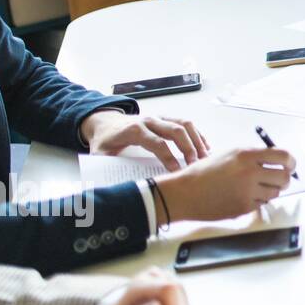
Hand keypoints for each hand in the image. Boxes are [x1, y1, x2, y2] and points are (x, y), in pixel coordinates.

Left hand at [82, 111, 209, 171]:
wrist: (104, 121)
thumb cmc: (105, 140)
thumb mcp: (99, 154)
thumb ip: (107, 168)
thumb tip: (116, 186)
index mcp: (134, 130)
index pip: (157, 143)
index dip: (169, 157)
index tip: (178, 171)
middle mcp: (149, 120)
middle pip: (175, 130)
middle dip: (188, 148)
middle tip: (196, 165)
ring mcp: (159, 117)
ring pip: (184, 123)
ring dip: (197, 140)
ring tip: (205, 156)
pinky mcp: (166, 118)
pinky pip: (186, 123)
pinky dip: (197, 134)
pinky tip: (205, 147)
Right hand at [155, 146, 294, 224]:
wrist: (185, 193)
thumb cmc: (205, 172)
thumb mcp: (230, 154)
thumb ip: (254, 157)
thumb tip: (277, 161)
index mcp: (247, 154)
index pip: (284, 156)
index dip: (290, 162)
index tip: (290, 165)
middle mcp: (250, 172)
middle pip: (284, 177)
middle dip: (283, 179)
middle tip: (277, 179)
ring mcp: (248, 191)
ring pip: (275, 192)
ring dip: (269, 190)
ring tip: (254, 188)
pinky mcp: (244, 207)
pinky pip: (262, 204)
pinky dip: (257, 201)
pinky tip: (242, 196)